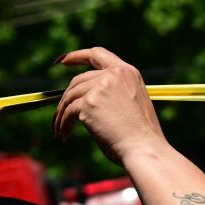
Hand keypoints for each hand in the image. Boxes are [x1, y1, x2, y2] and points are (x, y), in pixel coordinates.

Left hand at [51, 49, 167, 166]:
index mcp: (127, 72)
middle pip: (79, 80)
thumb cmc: (141, 136)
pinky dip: (63, 124)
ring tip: (60, 130)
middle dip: (67, 98)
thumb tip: (87, 99)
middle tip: (60, 115)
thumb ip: (115, 93)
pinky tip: (64, 135)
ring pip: (70, 97)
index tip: (62, 61)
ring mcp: (100, 87)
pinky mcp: (89, 103)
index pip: (98, 55)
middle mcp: (113, 74)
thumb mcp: (133, 104)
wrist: (144, 149)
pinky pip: (68, 112)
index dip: (77, 56)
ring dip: (62, 114)